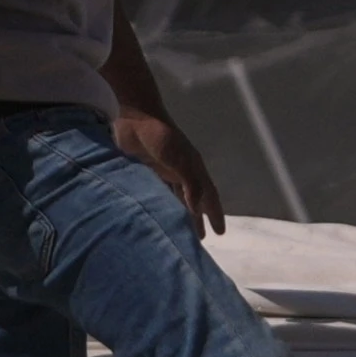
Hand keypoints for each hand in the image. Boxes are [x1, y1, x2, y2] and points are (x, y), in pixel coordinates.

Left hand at [116, 111, 226, 234]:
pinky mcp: (147, 170)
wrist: (135, 118)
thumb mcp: (179, 160)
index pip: (209, 196)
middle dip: (198, 219)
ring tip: (180, 231)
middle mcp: (182, 171)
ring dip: (180, 214)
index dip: (215, 213)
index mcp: (194, 168)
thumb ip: (190, 184)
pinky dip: (161, 204)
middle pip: (194, 200)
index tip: (220, 232)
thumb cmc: (160, 137)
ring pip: (176, 198)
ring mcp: (164, 171)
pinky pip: (158, 192)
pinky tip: (158, 215)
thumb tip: (197, 210)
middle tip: (200, 239)